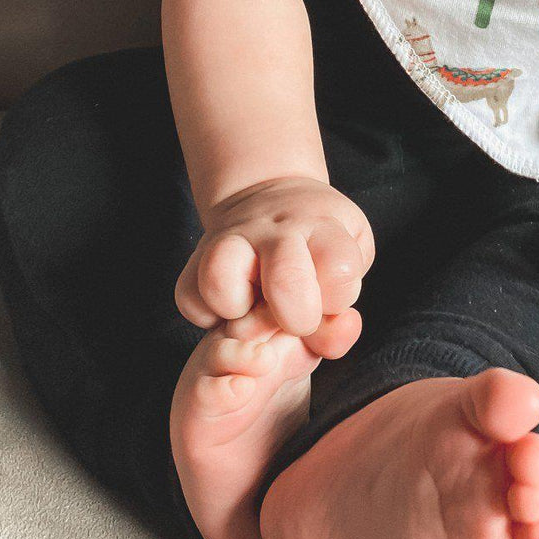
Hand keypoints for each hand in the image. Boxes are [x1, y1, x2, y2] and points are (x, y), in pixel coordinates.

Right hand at [175, 175, 374, 336]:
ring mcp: (231, 240)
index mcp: (321, 226)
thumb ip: (342, 315)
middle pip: (286, 278)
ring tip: (253, 308)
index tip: (331, 296)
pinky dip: (206, 314)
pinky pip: (189, 297)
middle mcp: (275, 230)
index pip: (338, 267)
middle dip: (296, 316)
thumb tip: (330, 341)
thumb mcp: (349, 262)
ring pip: (220, 278)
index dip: (339, 297)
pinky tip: (231, 309)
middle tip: (295, 317)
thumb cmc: (317, 243)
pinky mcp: (197, 258)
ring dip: (239, 308)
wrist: (271, 197)